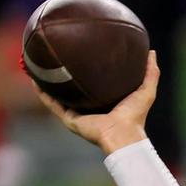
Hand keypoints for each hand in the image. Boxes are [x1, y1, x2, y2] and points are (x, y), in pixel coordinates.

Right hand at [32, 50, 159, 154]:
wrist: (123, 134)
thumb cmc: (136, 115)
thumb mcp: (146, 90)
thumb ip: (150, 72)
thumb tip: (152, 51)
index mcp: (107, 102)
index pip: (94, 83)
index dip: (87, 70)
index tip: (81, 53)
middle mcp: (90, 108)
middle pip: (74, 89)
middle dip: (64, 75)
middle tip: (56, 56)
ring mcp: (78, 114)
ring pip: (58, 95)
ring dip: (47, 82)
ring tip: (37, 66)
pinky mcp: (70, 119)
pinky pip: (52, 104)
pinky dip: (42, 93)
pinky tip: (33, 79)